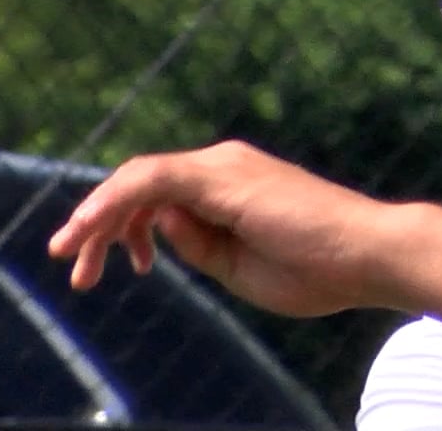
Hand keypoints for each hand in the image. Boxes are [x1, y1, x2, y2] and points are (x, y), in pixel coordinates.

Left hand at [49, 140, 393, 317]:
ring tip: (74, 259)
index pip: (157, 196)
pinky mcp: (223, 175)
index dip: (120, 229)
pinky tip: (89, 227)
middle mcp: (224, 167)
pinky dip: (113, 201)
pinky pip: (152, 177)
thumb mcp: (237, 267)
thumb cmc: (317, 269)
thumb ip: (198, 245)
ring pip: (138, 179)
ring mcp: (224, 167)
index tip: (102, 270)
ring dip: (97, 219)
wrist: (366, 255)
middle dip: (98, 228)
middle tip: (77, 275)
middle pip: (140, 186)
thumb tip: (159, 224)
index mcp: (230, 189)